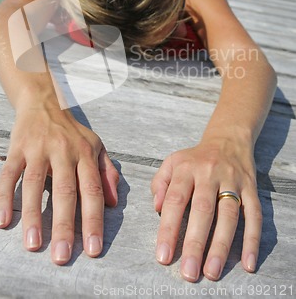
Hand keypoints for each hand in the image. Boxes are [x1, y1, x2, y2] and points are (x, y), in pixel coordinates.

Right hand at [0, 100, 118, 263]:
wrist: (45, 101)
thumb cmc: (72, 131)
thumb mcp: (96, 146)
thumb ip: (107, 172)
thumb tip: (112, 203)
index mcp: (85, 154)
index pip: (92, 190)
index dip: (94, 220)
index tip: (94, 248)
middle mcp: (63, 151)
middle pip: (65, 191)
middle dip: (65, 225)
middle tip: (63, 256)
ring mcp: (38, 148)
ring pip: (34, 183)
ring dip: (34, 215)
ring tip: (33, 245)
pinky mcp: (17, 147)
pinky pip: (9, 174)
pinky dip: (4, 196)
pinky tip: (3, 220)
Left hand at [151, 134, 261, 280]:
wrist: (227, 140)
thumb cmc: (194, 159)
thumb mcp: (172, 163)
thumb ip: (159, 183)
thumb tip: (157, 209)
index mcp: (187, 168)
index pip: (175, 200)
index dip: (168, 229)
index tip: (163, 256)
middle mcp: (210, 173)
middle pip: (203, 210)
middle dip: (195, 243)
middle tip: (189, 272)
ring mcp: (233, 180)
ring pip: (228, 215)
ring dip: (221, 246)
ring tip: (212, 271)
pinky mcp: (251, 188)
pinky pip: (254, 215)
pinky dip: (252, 239)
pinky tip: (248, 262)